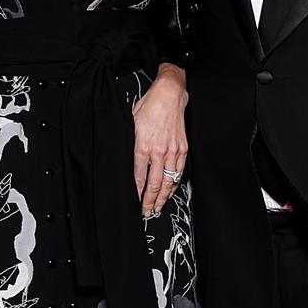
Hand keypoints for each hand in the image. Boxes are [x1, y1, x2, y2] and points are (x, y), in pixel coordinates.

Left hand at [132, 63, 187, 217]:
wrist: (170, 94)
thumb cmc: (149, 106)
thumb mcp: (131, 123)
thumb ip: (129, 143)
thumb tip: (124, 159)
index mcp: (143, 146)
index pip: (138, 176)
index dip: (136, 192)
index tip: (133, 202)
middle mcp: (159, 151)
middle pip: (154, 184)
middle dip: (149, 201)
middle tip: (145, 212)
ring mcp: (173, 151)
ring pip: (168, 181)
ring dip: (163, 197)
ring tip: (157, 207)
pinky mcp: (182, 148)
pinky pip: (178, 172)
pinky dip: (174, 184)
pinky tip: (170, 191)